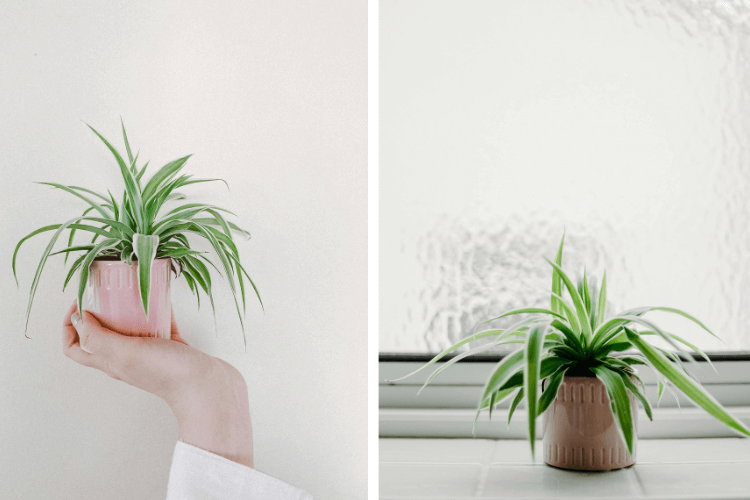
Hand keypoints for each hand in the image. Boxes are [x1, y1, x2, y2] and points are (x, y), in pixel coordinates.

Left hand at [62, 301, 252, 466]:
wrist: (207, 387)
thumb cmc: (167, 373)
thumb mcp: (125, 353)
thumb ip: (98, 337)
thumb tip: (78, 318)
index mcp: (110, 362)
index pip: (76, 347)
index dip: (70, 325)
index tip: (81, 303)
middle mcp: (127, 357)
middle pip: (103, 333)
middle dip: (101, 309)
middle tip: (108, 290)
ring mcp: (151, 352)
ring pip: (132, 325)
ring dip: (130, 307)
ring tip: (134, 289)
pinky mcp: (173, 346)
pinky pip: (162, 323)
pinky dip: (160, 308)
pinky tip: (164, 295)